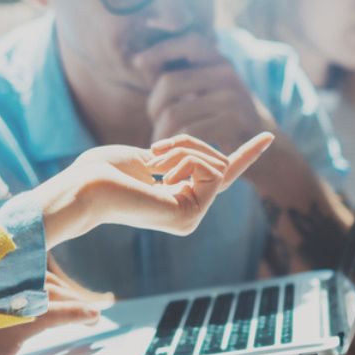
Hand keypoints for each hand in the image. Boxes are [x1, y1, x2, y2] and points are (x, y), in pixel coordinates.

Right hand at [0, 276, 101, 354]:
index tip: (54, 280)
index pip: (11, 271)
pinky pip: (49, 317)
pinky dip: (74, 314)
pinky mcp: (3, 335)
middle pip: (33, 278)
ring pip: (45, 293)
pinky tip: (92, 315)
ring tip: (94, 308)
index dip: (37, 274)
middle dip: (60, 288)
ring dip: (73, 300)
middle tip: (81, 300)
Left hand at [34, 132, 274, 246]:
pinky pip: (210, 171)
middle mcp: (189, 215)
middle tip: (156, 150)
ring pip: (215, 164)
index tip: (268, 135)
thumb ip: (177, 158)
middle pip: (217, 162)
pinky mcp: (191, 215)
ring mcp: (192, 219)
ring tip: (154, 162)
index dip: (245, 154)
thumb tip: (204, 160)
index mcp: (178, 200)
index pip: (220, 175)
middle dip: (189, 143)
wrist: (86, 187)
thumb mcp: (149, 157)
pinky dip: (186, 159)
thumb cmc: (104, 170)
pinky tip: (162, 174)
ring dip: (184, 149)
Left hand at [133, 32, 272, 152]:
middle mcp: (228, 74)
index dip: (160, 49)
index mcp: (220, 61)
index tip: (137, 63)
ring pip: (175, 113)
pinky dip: (173, 144)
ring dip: (160, 131)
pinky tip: (172, 150)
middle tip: (154, 122)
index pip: (188, 42)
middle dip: (153, 106)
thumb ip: (180, 76)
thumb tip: (140, 62)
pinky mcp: (233, 124)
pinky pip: (188, 132)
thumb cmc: (223, 118)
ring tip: (160, 141)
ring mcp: (232, 98)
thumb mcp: (206, 90)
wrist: (265, 148)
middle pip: (170, 83)